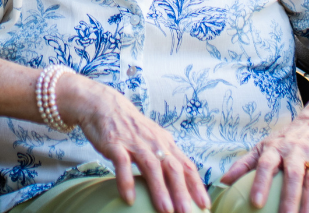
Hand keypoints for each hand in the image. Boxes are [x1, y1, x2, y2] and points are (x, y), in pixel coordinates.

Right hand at [60, 74, 210, 212]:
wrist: (103, 105)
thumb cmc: (130, 128)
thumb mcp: (153, 140)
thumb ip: (165, 158)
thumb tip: (180, 184)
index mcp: (165, 143)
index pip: (186, 165)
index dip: (196, 185)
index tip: (204, 204)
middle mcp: (154, 143)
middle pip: (172, 168)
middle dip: (182, 192)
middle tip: (187, 212)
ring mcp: (135, 143)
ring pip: (151, 167)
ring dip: (160, 189)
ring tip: (166, 210)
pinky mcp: (115, 144)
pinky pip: (122, 164)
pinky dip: (127, 182)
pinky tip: (129, 199)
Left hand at [220, 104, 308, 212]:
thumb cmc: (288, 139)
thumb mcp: (265, 145)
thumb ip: (245, 164)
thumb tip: (223, 182)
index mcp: (276, 148)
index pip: (266, 165)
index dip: (261, 183)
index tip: (255, 203)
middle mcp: (297, 152)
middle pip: (293, 177)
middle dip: (288, 199)